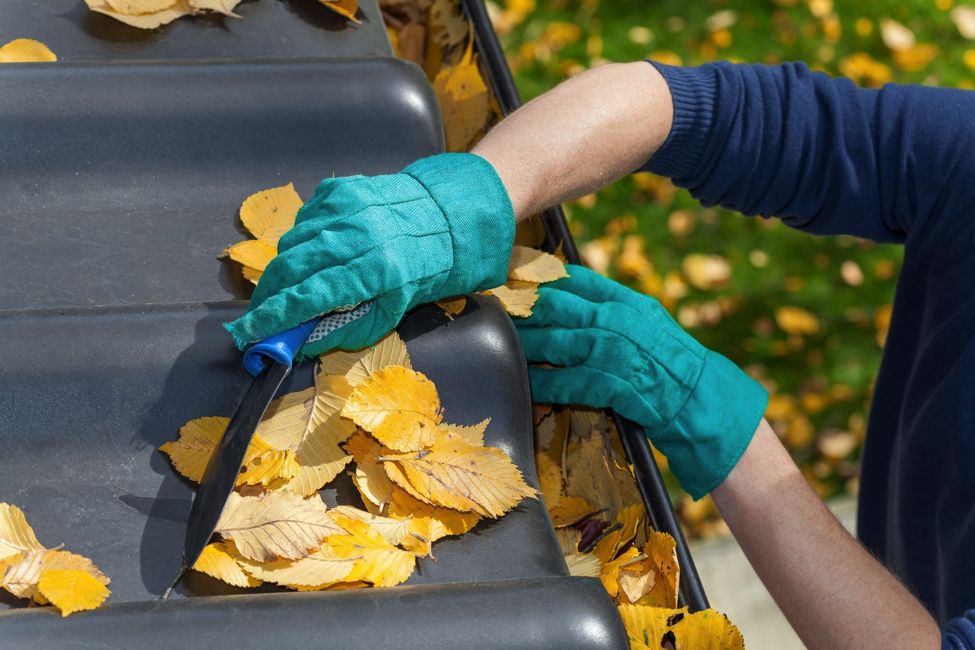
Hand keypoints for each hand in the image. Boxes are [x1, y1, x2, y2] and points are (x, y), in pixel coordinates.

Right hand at [225, 154, 513, 357]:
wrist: (443, 216)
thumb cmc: (421, 271)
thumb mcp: (391, 313)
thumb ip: (344, 330)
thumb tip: (300, 344)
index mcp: (372, 270)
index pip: (307, 298)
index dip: (272, 318)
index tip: (248, 333)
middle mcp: (355, 235)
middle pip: (289, 268)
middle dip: (267, 297)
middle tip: (260, 314)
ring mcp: (344, 207)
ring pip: (291, 244)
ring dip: (286, 270)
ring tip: (297, 284)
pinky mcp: (338, 189)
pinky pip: (304, 220)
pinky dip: (303, 240)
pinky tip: (320, 251)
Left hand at [514, 265, 767, 498]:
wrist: (702, 400)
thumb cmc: (672, 362)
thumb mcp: (646, 322)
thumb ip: (611, 309)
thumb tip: (571, 300)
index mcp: (627, 301)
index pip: (575, 280)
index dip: (540, 277)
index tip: (513, 275)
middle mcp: (619, 322)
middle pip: (556, 307)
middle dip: (523, 308)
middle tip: (498, 308)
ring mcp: (615, 353)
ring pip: (555, 343)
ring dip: (524, 344)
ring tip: (502, 343)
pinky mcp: (614, 386)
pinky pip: (567, 383)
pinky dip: (544, 384)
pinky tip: (526, 382)